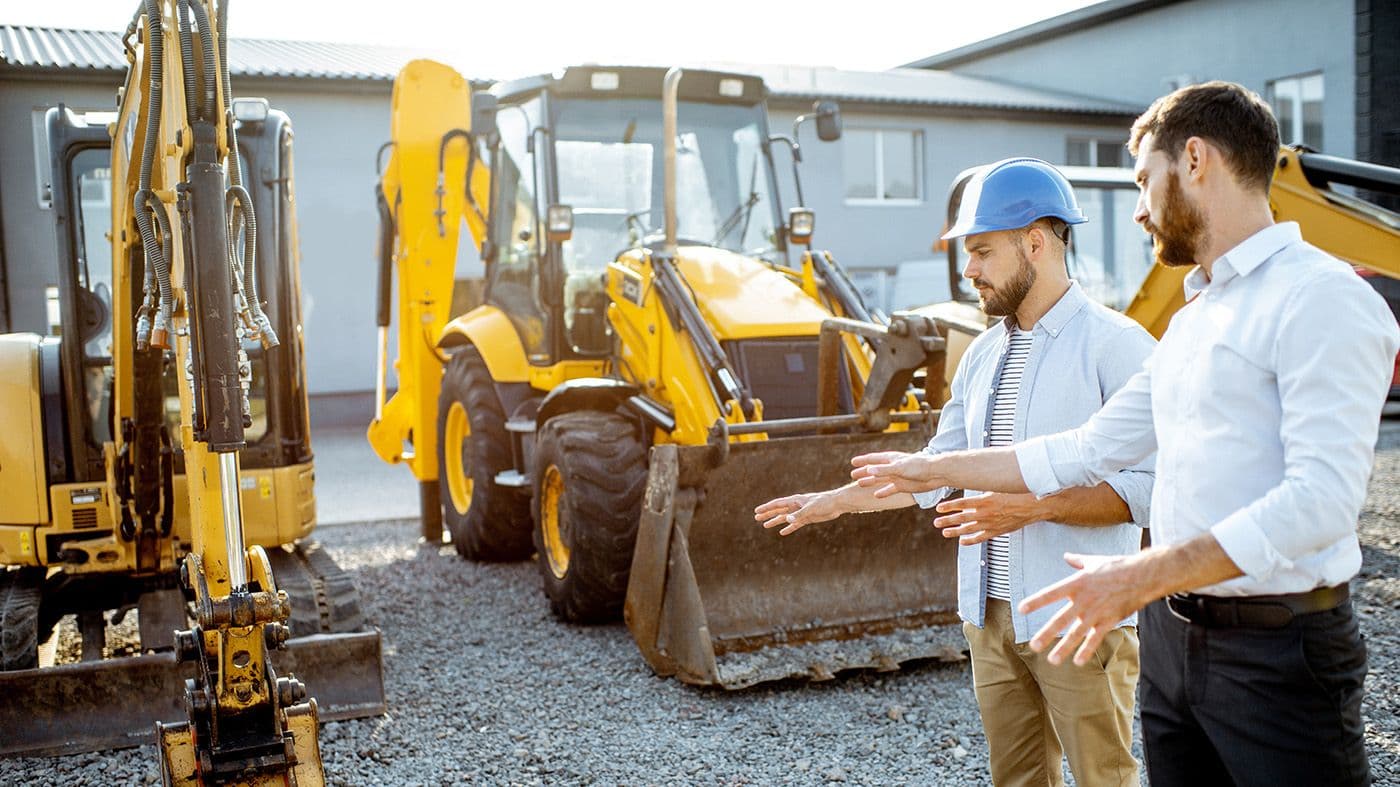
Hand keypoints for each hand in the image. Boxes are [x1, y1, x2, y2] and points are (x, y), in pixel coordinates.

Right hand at [754, 491, 841, 534]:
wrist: (836, 504)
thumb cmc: (824, 502)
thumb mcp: (811, 508)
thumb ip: (798, 514)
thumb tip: (787, 519)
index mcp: (794, 501)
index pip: (777, 504)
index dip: (766, 508)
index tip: (757, 511)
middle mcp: (795, 506)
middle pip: (778, 511)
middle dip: (767, 514)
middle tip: (756, 518)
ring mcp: (800, 513)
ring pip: (784, 518)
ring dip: (775, 521)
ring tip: (765, 525)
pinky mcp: (807, 519)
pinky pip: (795, 524)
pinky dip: (788, 528)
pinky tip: (783, 532)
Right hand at [850, 451, 940, 496]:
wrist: (936, 474)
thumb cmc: (919, 466)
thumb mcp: (899, 468)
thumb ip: (884, 470)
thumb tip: (868, 471)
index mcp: (891, 459)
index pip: (873, 459)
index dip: (863, 460)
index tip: (852, 462)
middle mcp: (893, 467)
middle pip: (875, 470)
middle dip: (864, 472)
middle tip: (852, 475)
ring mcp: (897, 477)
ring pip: (881, 480)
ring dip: (871, 482)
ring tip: (860, 484)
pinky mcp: (903, 486)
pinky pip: (890, 489)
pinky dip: (883, 492)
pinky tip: (876, 496)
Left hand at [933, 493, 1040, 544]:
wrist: (1034, 506)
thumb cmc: (1018, 493)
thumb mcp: (998, 487)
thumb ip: (984, 490)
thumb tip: (973, 485)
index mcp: (985, 500)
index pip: (962, 503)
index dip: (949, 506)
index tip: (939, 508)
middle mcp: (985, 513)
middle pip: (961, 518)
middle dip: (947, 520)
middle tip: (936, 522)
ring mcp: (990, 524)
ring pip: (968, 529)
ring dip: (955, 531)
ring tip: (945, 532)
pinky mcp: (997, 531)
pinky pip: (981, 537)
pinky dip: (971, 540)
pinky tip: (962, 541)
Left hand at [1018, 552, 1153, 665]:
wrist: (1142, 576)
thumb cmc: (1117, 566)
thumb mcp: (1094, 561)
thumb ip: (1078, 562)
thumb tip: (1067, 556)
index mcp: (1077, 584)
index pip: (1051, 594)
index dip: (1036, 601)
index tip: (1021, 609)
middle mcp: (1084, 600)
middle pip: (1061, 620)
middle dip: (1047, 634)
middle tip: (1034, 646)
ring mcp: (1096, 612)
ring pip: (1077, 634)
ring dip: (1064, 647)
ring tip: (1052, 660)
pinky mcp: (1109, 621)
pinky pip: (1096, 638)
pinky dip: (1087, 650)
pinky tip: (1078, 661)